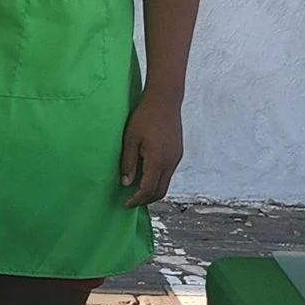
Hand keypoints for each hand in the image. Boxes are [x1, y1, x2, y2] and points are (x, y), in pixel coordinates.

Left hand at [119, 92, 184, 207]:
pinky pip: (169, 172)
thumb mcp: (130, 140)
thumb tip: (126, 183)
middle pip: (160, 191)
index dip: (136, 200)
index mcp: (157, 160)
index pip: (148, 189)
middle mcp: (170, 162)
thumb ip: (128, 163)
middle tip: (132, 202)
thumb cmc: (145, 117)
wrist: (165, 100)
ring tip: (138, 190)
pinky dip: (158, 179)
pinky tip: (147, 175)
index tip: (126, 204)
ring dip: (153, 190)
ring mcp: (176, 158)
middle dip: (146, 200)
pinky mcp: (178, 152)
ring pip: (166, 183)